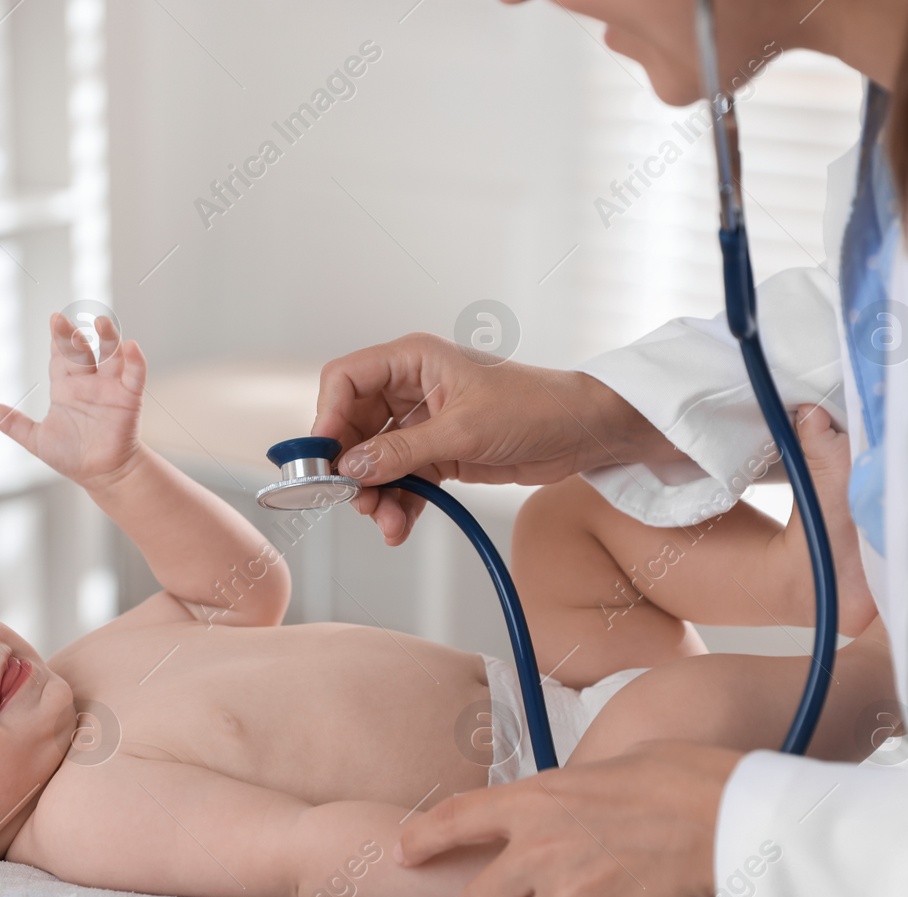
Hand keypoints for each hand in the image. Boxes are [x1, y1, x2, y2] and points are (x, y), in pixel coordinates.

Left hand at [0, 313, 147, 489]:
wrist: (101, 475)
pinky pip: (134, 375)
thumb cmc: (72, 456)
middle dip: (71, 336)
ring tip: (101, 322)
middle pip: (81, 351)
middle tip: (62, 321)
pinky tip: (131, 346)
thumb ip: (14, 424)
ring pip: (110, 356)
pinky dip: (135, 361)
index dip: (57, 339)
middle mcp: (88, 382)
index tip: (54, 318)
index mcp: (66, 388)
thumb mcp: (37, 440)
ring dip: (108, 338)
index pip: (60, 356)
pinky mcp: (129, 398)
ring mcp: (109, 388)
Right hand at [310, 333, 658, 545]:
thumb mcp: (463, 431)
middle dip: (352, 466)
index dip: (328, 417)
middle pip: (353, 426)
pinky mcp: (438, 454)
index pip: (345, 379)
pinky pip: (401, 480)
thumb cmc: (535, 406)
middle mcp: (410, 388)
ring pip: (375, 460)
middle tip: (355, 500)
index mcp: (413, 360)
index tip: (325, 458)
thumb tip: (353, 466)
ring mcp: (422, 424)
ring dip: (374, 494)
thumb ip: (403, 451)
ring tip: (386, 522)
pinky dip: (396, 504)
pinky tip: (398, 526)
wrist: (581, 433)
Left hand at [395, 741, 741, 896]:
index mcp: (535, 801)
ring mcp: (569, 895)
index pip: (455, 820)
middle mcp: (538, 850)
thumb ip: (567, 796)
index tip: (402, 851)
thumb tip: (567, 809)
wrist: (729, 816)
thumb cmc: (680, 778)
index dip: (422, 839)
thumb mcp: (606, 768)